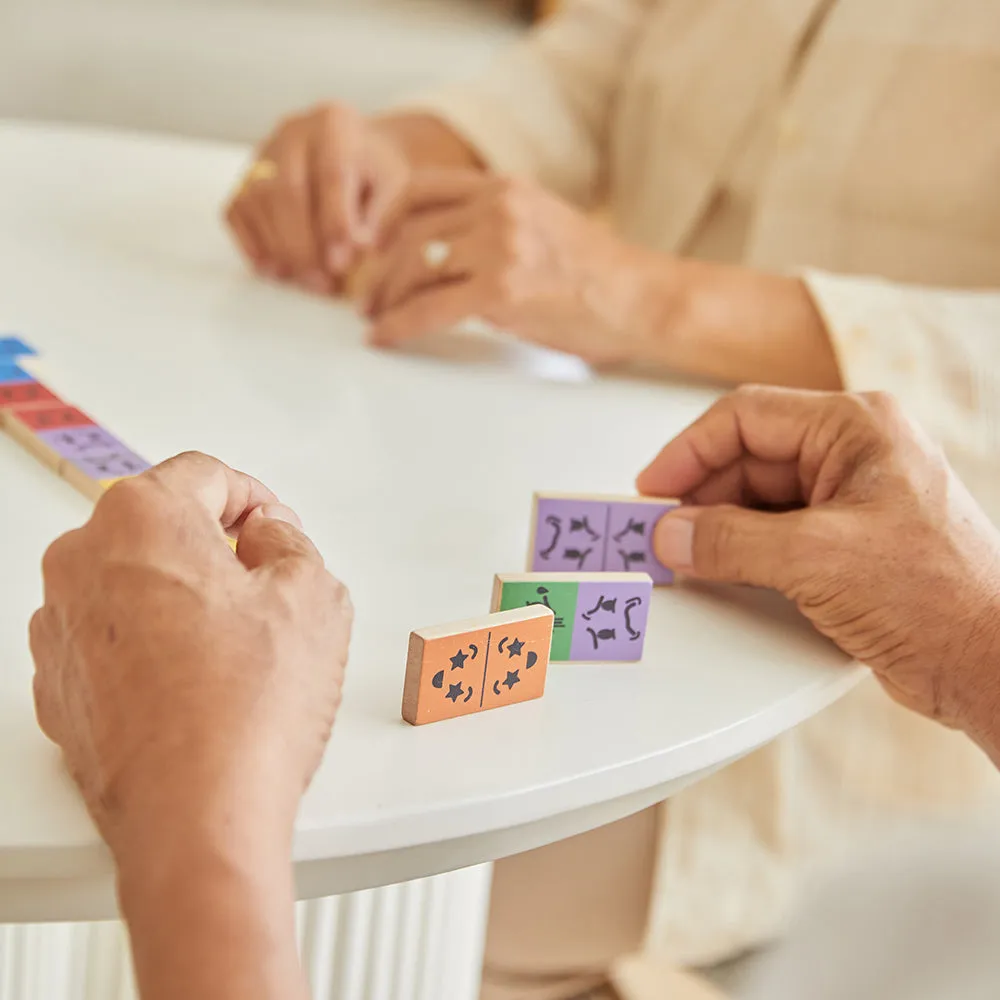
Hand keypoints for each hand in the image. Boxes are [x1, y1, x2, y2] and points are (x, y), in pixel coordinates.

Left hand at [31, 452, 352, 864]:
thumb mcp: (314, 595)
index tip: (273, 528)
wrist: (196, 820)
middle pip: (162, 527)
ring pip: (134, 583)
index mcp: (141, 519)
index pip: (205, 474)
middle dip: (216, 548)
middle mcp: (81, 563)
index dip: (256, 499)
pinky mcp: (59, 685)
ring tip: (236, 651)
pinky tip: (200, 685)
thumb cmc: (245, 713)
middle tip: (265, 590)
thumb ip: (291, 540)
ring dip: (184, 598)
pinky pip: (113, 639)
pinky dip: (152, 646)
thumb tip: (269, 537)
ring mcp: (60, 628)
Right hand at [225, 103, 409, 292]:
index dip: (334, 222)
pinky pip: (237, 212)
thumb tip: (362, 249)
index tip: (342, 264)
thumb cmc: (377, 173)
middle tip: (323, 282)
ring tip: (308, 282)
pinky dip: (253, 246)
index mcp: (335, 123)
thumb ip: (381, 216)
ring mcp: (262, 152)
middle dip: (303, 244)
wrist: (355, 152)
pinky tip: (277, 270)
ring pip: (258, 202)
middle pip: (286, 189)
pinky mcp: (244, 176)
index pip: (331, 174)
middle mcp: (292, 130)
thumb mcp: (395, 186)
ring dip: (281, 250)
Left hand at [361, 170, 664, 364]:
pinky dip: (398, 325)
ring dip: (385, 297)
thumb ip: (495, 226)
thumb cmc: (597, 275)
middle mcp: (499, 208)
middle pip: (410, 230)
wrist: (641, 298)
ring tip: (375, 318)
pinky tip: (385, 336)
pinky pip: (429, 307)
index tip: (372, 247)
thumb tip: (444, 255)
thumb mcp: (543, 225)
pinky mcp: (503, 290)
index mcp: (506, 188)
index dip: (386, 218)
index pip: (422, 188)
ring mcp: (501, 246)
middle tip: (366, 296)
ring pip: (414, 265)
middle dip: (378, 268)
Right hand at [637, 387, 999, 757]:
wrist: (994, 664)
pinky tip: (718, 568)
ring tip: (682, 553)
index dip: (689, 451)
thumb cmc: (943, 597)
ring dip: (717, 525)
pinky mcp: (847, 542)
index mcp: (857, 427)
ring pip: (759, 498)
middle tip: (659, 529)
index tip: (653, 489)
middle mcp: (854, 455)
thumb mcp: (816, 559)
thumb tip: (672, 534)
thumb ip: (731, 541)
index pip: (746, 416)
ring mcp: (851, 499)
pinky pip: (776, 532)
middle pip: (748, 457)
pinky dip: (742, 549)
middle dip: (700, 494)